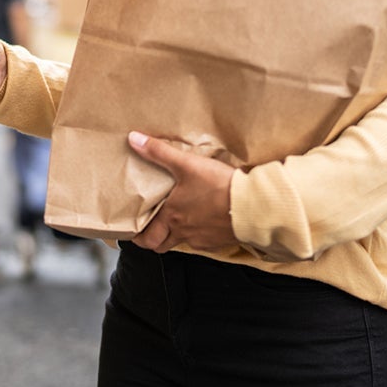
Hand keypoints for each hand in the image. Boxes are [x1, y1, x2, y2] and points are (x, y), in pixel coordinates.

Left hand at [127, 131, 238, 254]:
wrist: (252, 206)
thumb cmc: (219, 187)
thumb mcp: (186, 164)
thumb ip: (159, 152)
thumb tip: (134, 139)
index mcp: (172, 216)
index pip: (147, 237)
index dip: (138, 236)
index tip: (134, 232)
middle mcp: (184, 232)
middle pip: (161, 246)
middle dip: (153, 241)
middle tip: (150, 231)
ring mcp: (203, 239)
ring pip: (182, 243)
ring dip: (176, 235)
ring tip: (177, 220)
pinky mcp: (220, 240)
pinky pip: (204, 241)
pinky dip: (200, 233)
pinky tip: (204, 219)